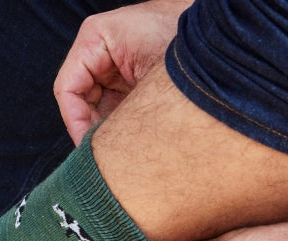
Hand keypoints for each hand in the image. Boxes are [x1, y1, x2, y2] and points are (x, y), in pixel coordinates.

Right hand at [54, 0, 190, 144]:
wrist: (220, 35)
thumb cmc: (187, 43)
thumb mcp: (151, 77)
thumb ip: (121, 109)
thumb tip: (102, 147)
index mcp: (95, 39)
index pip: (67, 89)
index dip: (75, 123)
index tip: (88, 149)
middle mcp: (99, 52)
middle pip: (79, 101)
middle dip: (90, 129)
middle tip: (104, 158)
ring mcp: (113, 66)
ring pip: (95, 108)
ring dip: (106, 129)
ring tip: (122, 150)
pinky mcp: (128, 79)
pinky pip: (113, 108)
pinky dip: (120, 125)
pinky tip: (134, 139)